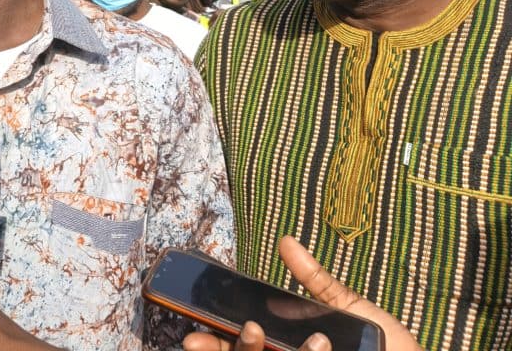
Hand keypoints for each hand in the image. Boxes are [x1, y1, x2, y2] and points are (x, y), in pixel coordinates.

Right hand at [183, 236, 422, 350]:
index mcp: (285, 349)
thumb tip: (286, 241)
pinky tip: (320, 347)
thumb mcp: (349, 309)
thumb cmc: (388, 346)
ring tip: (279, 336)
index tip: (193, 335)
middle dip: (228, 349)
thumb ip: (315, 281)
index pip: (238, 348)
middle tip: (245, 331)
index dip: (212, 343)